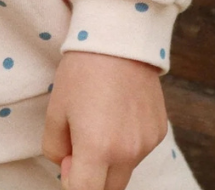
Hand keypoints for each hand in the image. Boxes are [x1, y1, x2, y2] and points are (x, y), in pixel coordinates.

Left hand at [42, 51, 166, 189]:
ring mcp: (147, 144)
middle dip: (92, 178)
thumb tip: (65, 165)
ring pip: (125, 170)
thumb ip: (55, 147)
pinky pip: (139, 151)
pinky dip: (127, 144)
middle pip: (109, 189)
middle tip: (79, 144)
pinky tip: (118, 112)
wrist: (117, 40)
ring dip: (110, 160)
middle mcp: (127, 153)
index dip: (72, 184)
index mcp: (97, 149)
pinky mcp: (159, 133)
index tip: (67, 163)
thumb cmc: (81, 72)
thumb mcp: (56, 108)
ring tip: (100, 120)